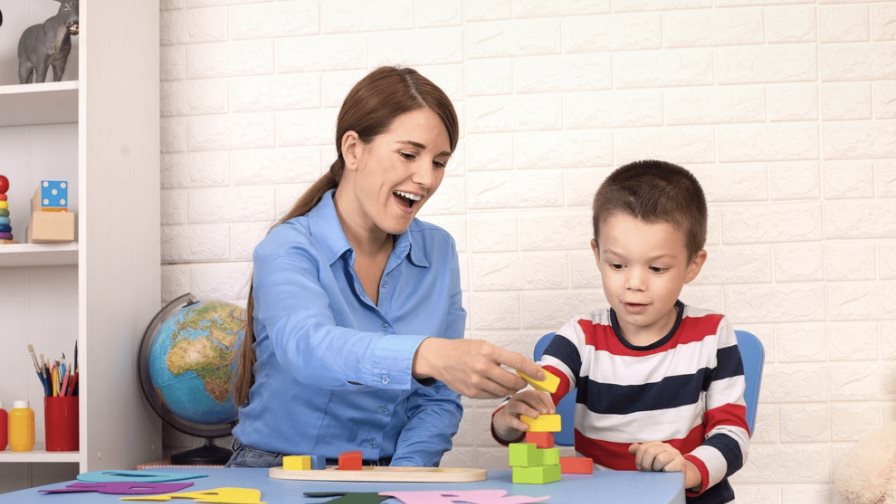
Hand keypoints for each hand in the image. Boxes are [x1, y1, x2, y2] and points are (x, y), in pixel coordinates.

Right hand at [412, 338, 544, 398]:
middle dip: (522, 383)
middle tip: (524, 381)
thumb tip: (522, 366)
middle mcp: (482, 367)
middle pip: (512, 381)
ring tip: (511, 384)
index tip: (542, 375)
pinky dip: (499, 393)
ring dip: (511, 389)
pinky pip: (492, 396)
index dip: (532, 370)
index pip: (517, 362)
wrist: (440, 359)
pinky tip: (497, 387)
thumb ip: (502, 356)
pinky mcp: (471, 393)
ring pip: (504, 391)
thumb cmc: (463, 350)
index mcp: (488, 352)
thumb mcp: (483, 345)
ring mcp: (476, 382)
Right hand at [492, 389, 554, 440]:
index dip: (546, 401)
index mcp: (528, 395)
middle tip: (546, 412)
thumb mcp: (533, 413)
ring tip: (536, 416)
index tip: (552, 411)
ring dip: (528, 410)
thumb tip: (553, 421)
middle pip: (527, 396)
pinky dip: (519, 423)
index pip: (538, 394)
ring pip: (518, 405)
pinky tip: (526, 427)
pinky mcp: (505, 418)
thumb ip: (542, 415)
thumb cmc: (523, 416)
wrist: (506, 422)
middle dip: (538, 404)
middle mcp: (518, 398)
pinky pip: (511, 419)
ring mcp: (510, 407)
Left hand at [628, 441, 701, 489]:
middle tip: (647, 471)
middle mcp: (666, 446)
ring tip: (658, 472)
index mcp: (657, 444)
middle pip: (650, 452)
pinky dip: (664, 473)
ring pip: (659, 459)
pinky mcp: (681, 463)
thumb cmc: (661, 468)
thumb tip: (630, 449)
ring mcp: (675, 453)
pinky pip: (668, 467)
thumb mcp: (649, 460)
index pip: (642, 448)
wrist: (679, 477)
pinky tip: (666, 474)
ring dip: (656, 469)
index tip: (640, 468)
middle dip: (646, 465)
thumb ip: (640, 453)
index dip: (638, 459)